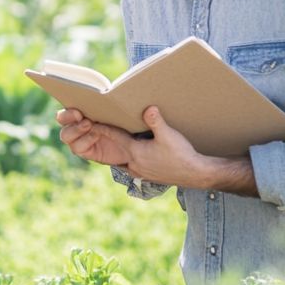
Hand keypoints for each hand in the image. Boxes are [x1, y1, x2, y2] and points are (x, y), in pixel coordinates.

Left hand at [57, 105, 210, 188]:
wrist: (195, 175)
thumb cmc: (182, 155)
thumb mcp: (169, 136)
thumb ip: (157, 122)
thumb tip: (149, 108)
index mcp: (135, 152)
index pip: (114, 136)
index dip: (102, 128)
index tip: (89, 121)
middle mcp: (133, 164)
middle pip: (114, 148)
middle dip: (105, 139)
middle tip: (94, 129)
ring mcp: (139, 172)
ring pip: (120, 158)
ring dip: (115, 150)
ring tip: (109, 142)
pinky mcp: (146, 176)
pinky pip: (129, 166)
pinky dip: (125, 159)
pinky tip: (128, 155)